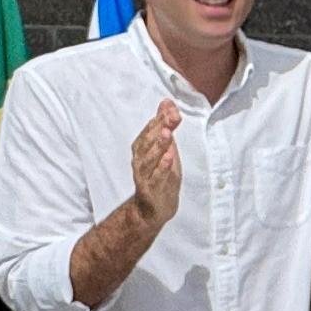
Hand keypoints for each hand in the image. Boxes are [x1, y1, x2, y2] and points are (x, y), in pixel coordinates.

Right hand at [130, 99, 181, 227]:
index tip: (171, 106)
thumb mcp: (166, 147)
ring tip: (167, 133)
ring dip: (157, 145)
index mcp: (142, 148)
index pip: (150, 129)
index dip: (160, 117)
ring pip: (149, 159)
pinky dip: (162, 167)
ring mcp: (144, 175)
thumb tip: (167, 102)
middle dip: (159, 127)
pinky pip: (155, 177)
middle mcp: (140, 160)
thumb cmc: (160, 174)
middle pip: (147, 142)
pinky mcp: (150, 190)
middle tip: (171, 116)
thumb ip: (165, 125)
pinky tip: (169, 157)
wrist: (153, 208)